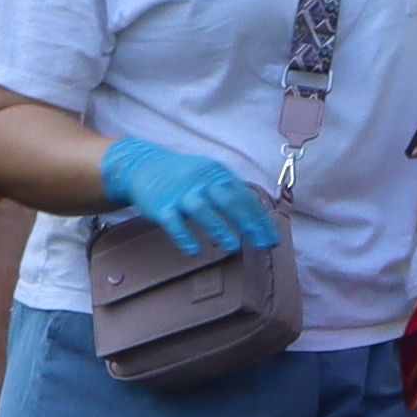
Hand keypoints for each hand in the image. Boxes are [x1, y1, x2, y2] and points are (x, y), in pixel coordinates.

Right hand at [100, 136, 283, 256]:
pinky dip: (184, 236)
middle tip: (263, 244)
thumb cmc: (184, 177)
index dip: (260, 219)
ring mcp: (180, 193)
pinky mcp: (161, 206)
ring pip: (203, 210)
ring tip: (233, 248)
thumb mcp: (210, 176)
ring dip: (220, 228)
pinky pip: (174, 222)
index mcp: (217, 174)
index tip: (273, 238)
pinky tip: (195, 251)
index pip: (245, 197)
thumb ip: (231, 194)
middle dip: (248, 223)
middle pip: (229, 201)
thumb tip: (258, 218)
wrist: (143, 166)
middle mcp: (201, 181)